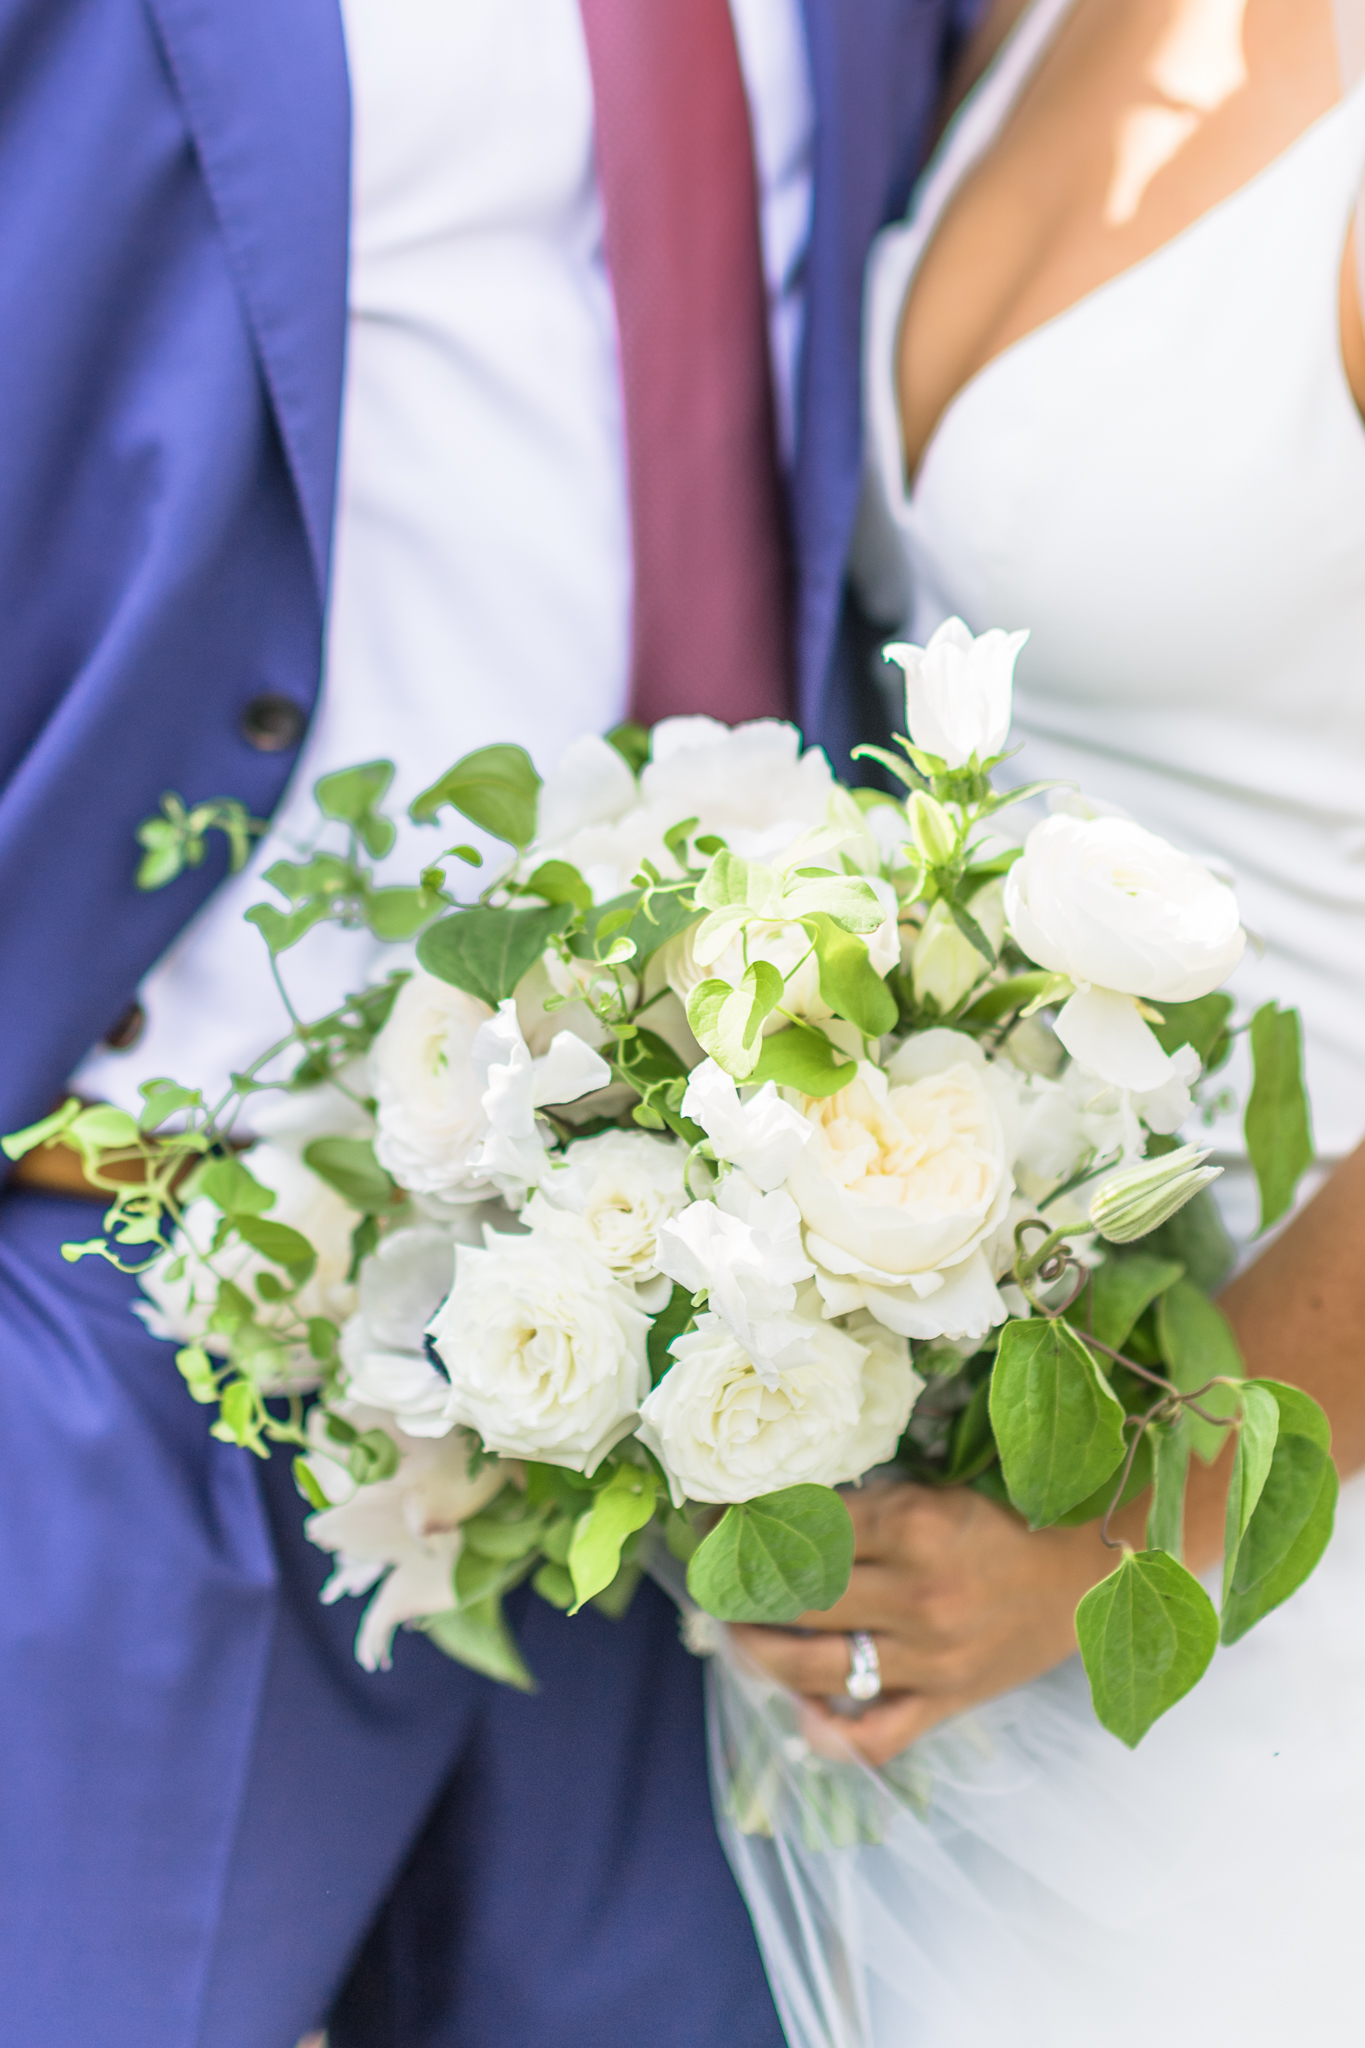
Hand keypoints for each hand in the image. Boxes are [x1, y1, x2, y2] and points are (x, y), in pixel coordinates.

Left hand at [729, 1473, 1206, 1766]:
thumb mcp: (931, 1494)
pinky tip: (798, 1709)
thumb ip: (863, 1506)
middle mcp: (916, 1597)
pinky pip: (872, 1736)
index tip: (715, 1518)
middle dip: (738, 1585)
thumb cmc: (1002, 1522)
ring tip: (732, 1631)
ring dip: (757, 1651)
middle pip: (794, 1598)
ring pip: (813, 1666)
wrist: (1083, 1575)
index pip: (802, 1528)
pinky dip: (826, 1732)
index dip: (747, 1523)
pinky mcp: (944, 1703)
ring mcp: (928, 1659)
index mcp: (913, 1527)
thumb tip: (775, 1515)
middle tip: (712, 1574)